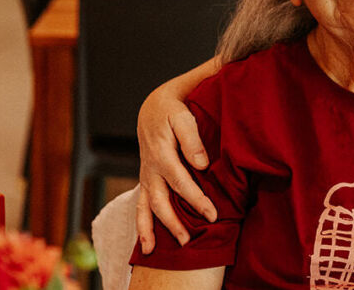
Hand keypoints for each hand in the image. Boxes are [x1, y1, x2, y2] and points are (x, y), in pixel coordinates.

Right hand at [136, 81, 217, 252]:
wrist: (153, 105)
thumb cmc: (174, 108)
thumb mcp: (182, 114)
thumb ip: (192, 138)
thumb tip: (202, 164)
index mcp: (162, 151)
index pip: (180, 180)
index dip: (196, 198)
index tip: (212, 213)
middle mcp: (151, 167)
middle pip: (162, 200)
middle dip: (177, 221)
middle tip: (193, 238)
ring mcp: (147, 175)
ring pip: (149, 207)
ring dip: (159, 229)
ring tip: (176, 246)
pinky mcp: (146, 179)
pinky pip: (141, 205)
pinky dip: (143, 226)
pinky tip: (147, 246)